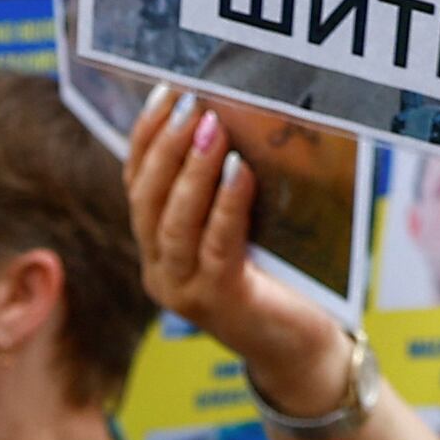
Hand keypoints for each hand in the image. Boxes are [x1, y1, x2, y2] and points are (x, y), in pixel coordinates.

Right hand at [127, 87, 358, 422]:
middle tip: (190, 103)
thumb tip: (226, 117)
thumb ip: (223, 188)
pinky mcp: (217, 302)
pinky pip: (215, 245)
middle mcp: (160, 271)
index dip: (147, 137)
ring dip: (193, 169)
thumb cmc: (277, 278)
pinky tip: (239, 171)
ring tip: (213, 126)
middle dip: (167, 145)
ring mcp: (183, 291)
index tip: (166, 93)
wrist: (303, 346)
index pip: (137, 184)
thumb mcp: (241, 225)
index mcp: (158, 248)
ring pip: (174, 222)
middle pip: (148, 199)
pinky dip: (226, 205)